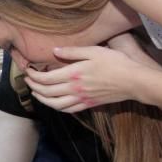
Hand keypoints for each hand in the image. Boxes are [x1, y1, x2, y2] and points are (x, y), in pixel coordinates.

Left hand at [23, 45, 154, 112]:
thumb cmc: (115, 63)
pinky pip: (68, 109)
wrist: (133, 81)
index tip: (28, 70)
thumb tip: (54, 51)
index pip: (46, 78)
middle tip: (28, 81)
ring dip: (42, 100)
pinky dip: (57, 107)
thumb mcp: (94, 51)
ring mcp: (82, 99)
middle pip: (47, 92)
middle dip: (34, 87)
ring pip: (55, 105)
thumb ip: (72, 52)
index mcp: (73, 74)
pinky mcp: (89, 104)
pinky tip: (55, 103)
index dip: (34, 76)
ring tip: (36, 93)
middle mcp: (74, 89)